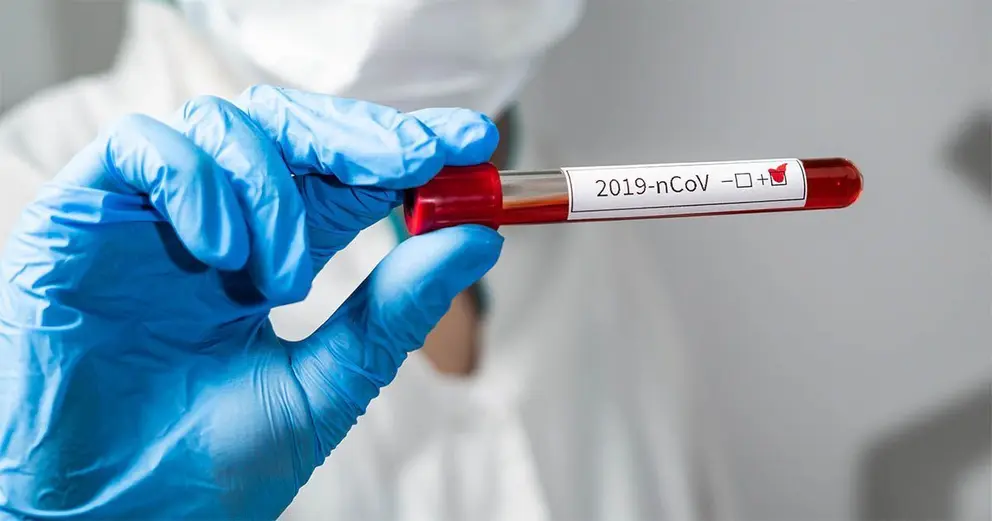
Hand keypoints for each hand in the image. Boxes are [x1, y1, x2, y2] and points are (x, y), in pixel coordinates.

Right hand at [0, 86, 502, 519]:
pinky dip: (197, 185)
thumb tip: (476, 241)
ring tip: (285, 277)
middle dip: (363, 137)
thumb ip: (393, 312)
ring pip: (225, 127)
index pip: (345, 178)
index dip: (406, 151)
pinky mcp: (80, 216)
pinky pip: (143, 150)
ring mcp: (149, 218)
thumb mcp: (325, 385)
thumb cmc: (203, 467)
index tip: (470, 144)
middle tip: (417, 157)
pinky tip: (223, 253)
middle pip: (293, 132)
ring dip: (275, 188)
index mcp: (269, 258)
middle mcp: (214, 226)